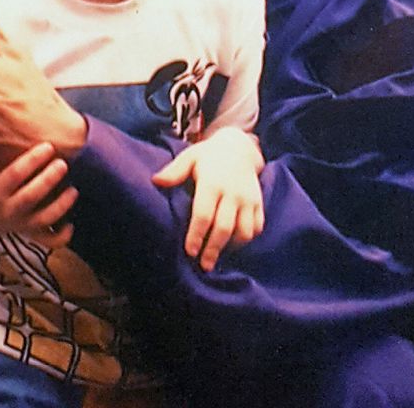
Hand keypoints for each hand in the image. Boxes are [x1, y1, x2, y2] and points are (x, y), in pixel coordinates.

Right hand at [0, 143, 76, 245]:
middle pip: (30, 197)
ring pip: (42, 219)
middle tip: (63, 163)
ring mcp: (20, 223)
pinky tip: (72, 224)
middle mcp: (8, 209)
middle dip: (48, 180)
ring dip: (60, 206)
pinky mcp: (29, 232)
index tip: (48, 146)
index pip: (14, 175)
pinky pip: (47, 240)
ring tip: (74, 190)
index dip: (32, 161)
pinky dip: (61, 236)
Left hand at [152, 127, 264, 270]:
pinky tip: (233, 245)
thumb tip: (155, 181)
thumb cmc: (208, 155)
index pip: (204, 214)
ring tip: (217, 257)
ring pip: (243, 231)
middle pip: (224, 228)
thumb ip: (174, 171)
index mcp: (212, 182)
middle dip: (213, 249)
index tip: (190, 251)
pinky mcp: (259, 203)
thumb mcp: (189, 157)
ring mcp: (248, 199)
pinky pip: (256, 227)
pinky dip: (246, 239)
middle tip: (203, 265)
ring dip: (231, 247)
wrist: (239, 147)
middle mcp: (232, 192)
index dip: (196, 235)